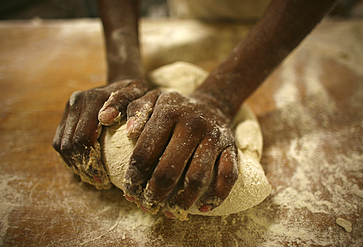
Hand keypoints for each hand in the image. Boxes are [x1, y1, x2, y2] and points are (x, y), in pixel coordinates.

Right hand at [52, 80, 149, 188]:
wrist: (123, 84)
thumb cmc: (137, 94)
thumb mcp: (140, 96)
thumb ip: (127, 105)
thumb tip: (105, 119)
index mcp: (93, 98)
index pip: (83, 138)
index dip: (91, 162)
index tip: (103, 178)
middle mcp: (76, 101)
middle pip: (69, 145)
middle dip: (82, 167)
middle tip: (99, 181)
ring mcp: (68, 109)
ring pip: (62, 146)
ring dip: (75, 165)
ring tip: (93, 178)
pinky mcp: (65, 117)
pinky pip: (60, 143)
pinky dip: (70, 159)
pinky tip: (86, 168)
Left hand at [122, 90, 238, 218]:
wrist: (211, 103)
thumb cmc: (174, 108)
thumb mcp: (152, 98)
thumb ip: (135, 108)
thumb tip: (129, 132)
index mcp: (168, 113)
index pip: (145, 152)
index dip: (134, 178)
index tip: (130, 193)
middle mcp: (192, 124)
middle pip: (168, 170)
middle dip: (154, 194)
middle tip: (147, 205)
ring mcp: (214, 137)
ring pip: (197, 178)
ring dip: (182, 201)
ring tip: (170, 211)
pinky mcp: (231, 147)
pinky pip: (227, 177)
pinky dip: (216, 196)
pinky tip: (202, 208)